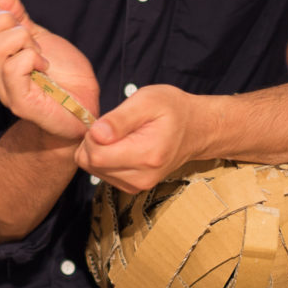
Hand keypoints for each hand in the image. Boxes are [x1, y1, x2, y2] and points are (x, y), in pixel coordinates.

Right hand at [0, 0, 97, 140]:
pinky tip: (44, 67)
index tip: (15, 24)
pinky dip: (32, 58)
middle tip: (29, 39)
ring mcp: (2, 89)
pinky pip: (13, 67)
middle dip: (8, 23)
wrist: (84, 108)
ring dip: (24, 41)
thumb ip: (20, 18)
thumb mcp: (40, 38)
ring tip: (39, 55)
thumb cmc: (63, 76)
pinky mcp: (19, 102)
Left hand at [75, 84, 210, 193]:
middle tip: (112, 125)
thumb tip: (95, 134)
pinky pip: (103, 174)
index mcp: (146, 155)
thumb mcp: (147, 100)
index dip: (91, 135)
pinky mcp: (134, 187)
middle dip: (92, 142)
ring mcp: (139, 185)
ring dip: (98, 150)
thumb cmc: (172, 109)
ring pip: (94, 170)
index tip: (106, 121)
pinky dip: (105, 159)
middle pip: (92, 164)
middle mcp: (142, 177)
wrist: (196, 129)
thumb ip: (119, 119)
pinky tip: (121, 145)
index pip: (95, 155)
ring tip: (120, 134)